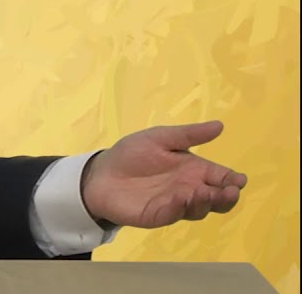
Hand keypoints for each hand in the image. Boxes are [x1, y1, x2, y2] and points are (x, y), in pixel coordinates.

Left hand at [81, 120, 246, 228]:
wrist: (101, 173)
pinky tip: (181, 197)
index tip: (239, 179)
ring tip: (204, 192)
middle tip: (230, 191)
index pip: (221, 177)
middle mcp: (189, 189)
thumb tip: (220, 125)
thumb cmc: (132, 154)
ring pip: (199, 209)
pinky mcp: (158, 214)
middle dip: (227, 196)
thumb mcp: (160, 138)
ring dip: (205, 202)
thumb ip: (188, 135)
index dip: (233, 180)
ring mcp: (175, 204)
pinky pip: (173, 214)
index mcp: (194, 170)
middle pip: (217, 199)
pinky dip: (179, 207)